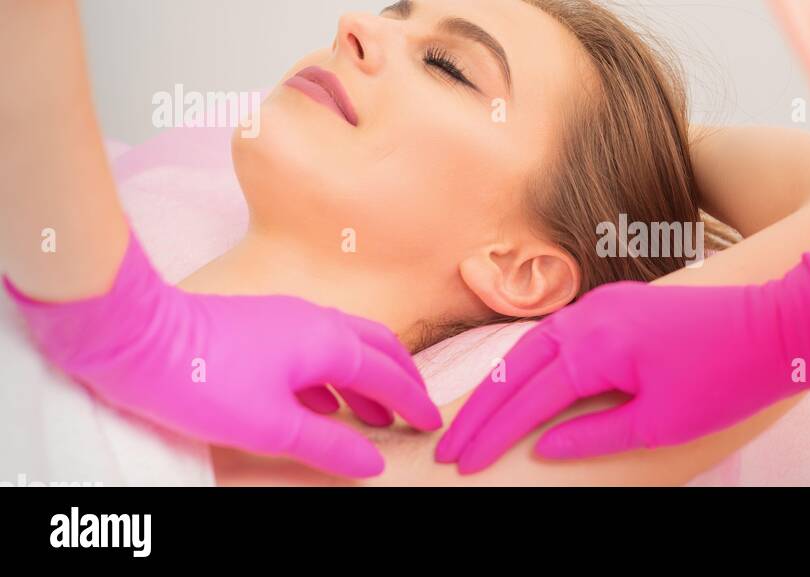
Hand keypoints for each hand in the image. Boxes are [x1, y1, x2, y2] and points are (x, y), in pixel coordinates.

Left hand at [4, 233, 440, 477]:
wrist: (137, 337)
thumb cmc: (203, 378)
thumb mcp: (272, 425)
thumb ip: (328, 444)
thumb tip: (370, 463)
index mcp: (329, 342)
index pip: (387, 375)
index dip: (412, 402)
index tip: (430, 422)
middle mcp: (316, 322)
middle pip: (377, 347)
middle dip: (401, 378)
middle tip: (416, 407)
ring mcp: (287, 318)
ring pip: (346, 345)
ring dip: (367, 377)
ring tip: (373, 413)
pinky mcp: (261, 324)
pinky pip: (315, 347)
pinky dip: (333, 374)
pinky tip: (321, 401)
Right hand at [436, 225, 809, 473]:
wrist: (782, 323)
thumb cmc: (727, 376)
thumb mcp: (660, 421)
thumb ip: (595, 434)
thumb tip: (545, 448)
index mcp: (596, 345)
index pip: (526, 398)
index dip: (491, 434)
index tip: (461, 464)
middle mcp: (590, 317)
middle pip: (516, 368)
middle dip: (481, 410)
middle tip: (449, 448)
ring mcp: (604, 305)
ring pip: (533, 347)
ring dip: (502, 385)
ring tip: (475, 421)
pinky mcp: (620, 304)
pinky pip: (560, 335)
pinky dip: (532, 364)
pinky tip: (525, 385)